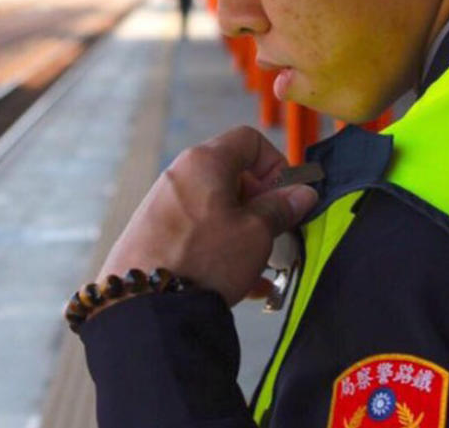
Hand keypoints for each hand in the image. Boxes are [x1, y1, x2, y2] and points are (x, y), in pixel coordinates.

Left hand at [96, 125, 317, 305]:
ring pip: (217, 207)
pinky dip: (223, 246)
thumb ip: (281, 209)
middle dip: (262, 202)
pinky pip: (199, 230)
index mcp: (205, 161)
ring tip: (262, 262)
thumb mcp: (256, 234)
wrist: (145, 307)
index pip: (249, 140)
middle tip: (276, 231)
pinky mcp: (154, 233)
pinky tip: (244, 282)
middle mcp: (180, 175)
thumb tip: (303, 194)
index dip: (275, 164)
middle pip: (233, 174)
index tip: (286, 196)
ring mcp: (163, 204)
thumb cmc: (204, 260)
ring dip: (245, 228)